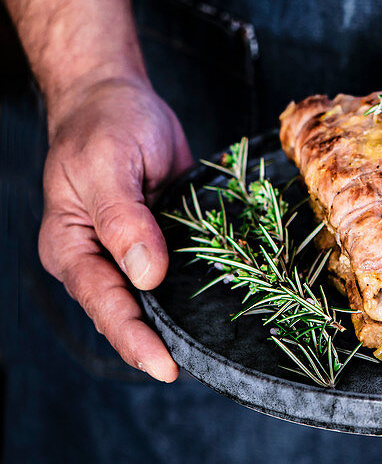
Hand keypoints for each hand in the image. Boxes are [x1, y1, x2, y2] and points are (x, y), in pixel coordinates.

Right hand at [39, 75, 191, 380]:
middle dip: (160, 342)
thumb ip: (125, 219)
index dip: (135, 338)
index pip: (103, 304)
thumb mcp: (109, 164)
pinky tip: (228, 302)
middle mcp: (97, 258)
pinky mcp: (160, 239)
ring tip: (218, 348)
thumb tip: (147, 274)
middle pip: (128, 312)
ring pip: (156, 298)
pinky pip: (179, 270)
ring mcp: (129, 252)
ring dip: (182, 320)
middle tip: (200, 367)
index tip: (166, 366)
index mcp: (71, 247)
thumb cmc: (104, 125)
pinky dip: (199, 287)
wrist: (117, 97)